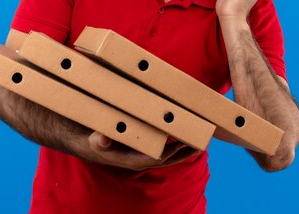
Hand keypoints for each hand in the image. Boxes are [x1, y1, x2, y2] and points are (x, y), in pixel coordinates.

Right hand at [85, 132, 199, 170]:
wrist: (96, 146)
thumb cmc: (98, 142)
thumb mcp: (96, 141)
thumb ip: (100, 140)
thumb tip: (103, 138)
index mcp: (133, 159)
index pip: (155, 158)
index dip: (169, 152)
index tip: (181, 144)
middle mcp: (142, 160)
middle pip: (168, 159)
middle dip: (184, 152)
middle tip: (201, 143)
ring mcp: (146, 156)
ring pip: (171, 156)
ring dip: (186, 150)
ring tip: (203, 142)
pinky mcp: (148, 150)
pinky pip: (168, 151)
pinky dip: (180, 146)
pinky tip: (190, 138)